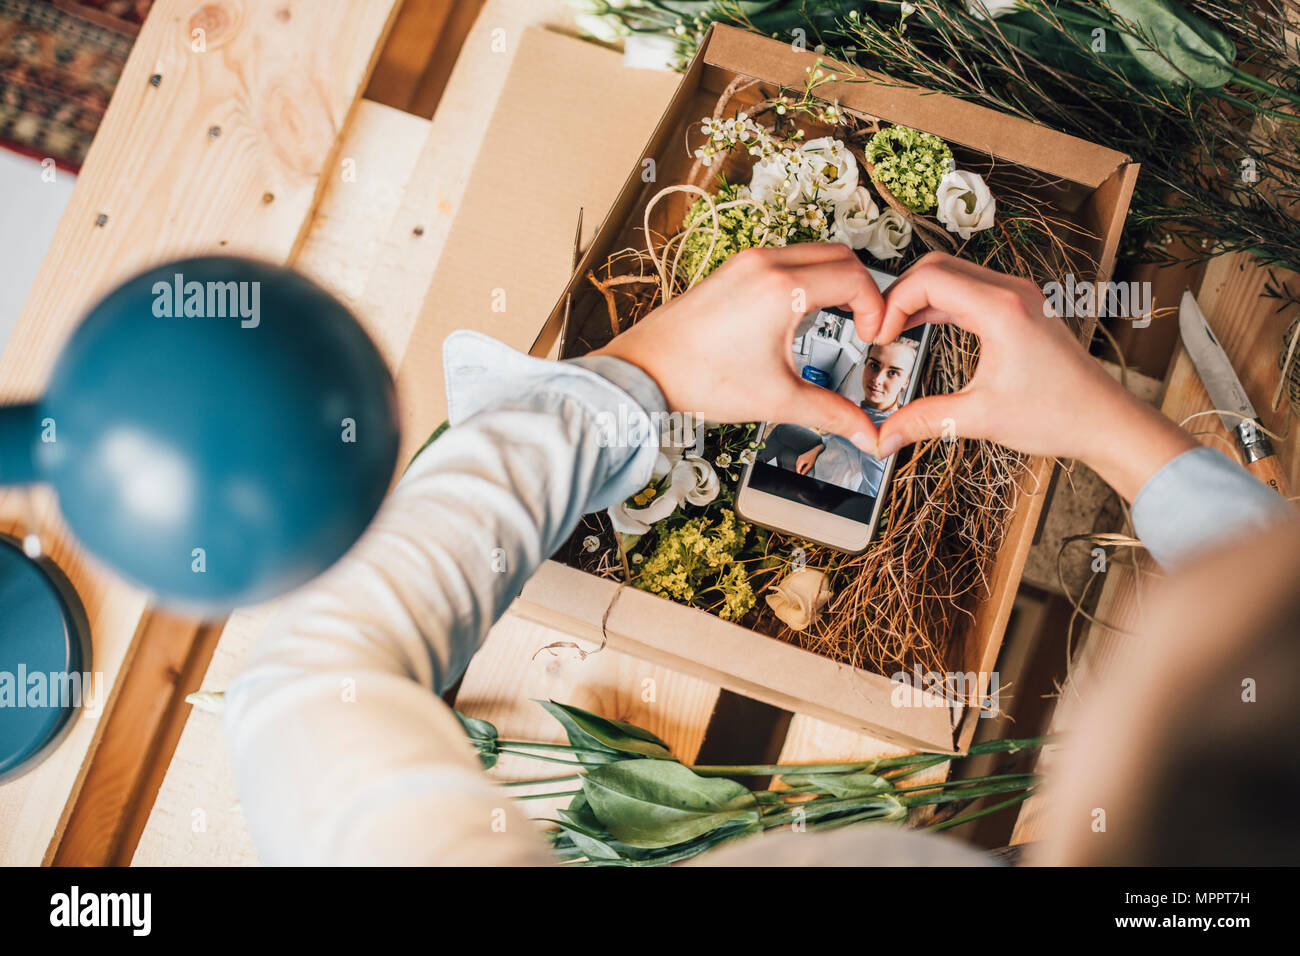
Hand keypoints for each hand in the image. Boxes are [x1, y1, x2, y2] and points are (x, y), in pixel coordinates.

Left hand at [592, 244, 885, 452]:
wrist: (642, 373)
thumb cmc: (697, 379)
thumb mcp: (776, 399)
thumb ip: (829, 414)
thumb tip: (863, 432)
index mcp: (781, 288)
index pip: (854, 279)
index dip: (876, 308)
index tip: (872, 337)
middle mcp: (764, 265)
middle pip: (839, 256)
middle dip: (862, 290)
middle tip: (863, 326)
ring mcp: (745, 263)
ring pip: (812, 254)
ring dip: (833, 281)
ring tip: (837, 321)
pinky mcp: (731, 271)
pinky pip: (784, 260)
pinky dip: (805, 279)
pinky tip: (799, 317)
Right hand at [796, 444, 822, 474]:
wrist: (814, 451)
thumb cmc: (813, 457)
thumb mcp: (810, 465)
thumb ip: (805, 470)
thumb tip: (802, 473)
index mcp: (801, 461)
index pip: (797, 468)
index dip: (798, 472)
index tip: (800, 474)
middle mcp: (799, 458)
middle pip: (796, 466)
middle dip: (798, 470)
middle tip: (801, 473)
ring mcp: (799, 457)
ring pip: (797, 464)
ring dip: (798, 468)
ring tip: (801, 471)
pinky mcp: (800, 456)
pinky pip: (798, 462)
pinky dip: (799, 465)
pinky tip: (801, 466)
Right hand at [870, 253, 1196, 500]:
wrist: (1103, 419)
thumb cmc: (1058, 414)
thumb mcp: (980, 418)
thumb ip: (924, 421)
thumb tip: (884, 436)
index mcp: (1001, 309)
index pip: (928, 280)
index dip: (893, 304)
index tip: (879, 336)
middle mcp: (1010, 292)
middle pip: (936, 267)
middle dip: (899, 294)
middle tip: (880, 329)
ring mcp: (1017, 296)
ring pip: (951, 274)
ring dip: (918, 296)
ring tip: (896, 330)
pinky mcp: (1019, 306)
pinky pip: (968, 289)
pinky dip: (940, 303)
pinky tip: (923, 327)